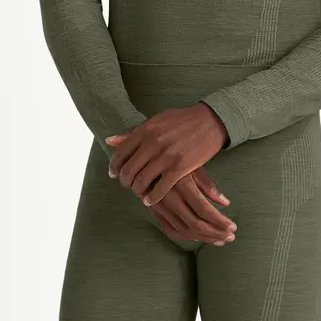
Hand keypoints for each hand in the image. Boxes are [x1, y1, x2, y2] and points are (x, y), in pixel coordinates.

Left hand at [106, 103, 227, 204]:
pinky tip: (149, 200)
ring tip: (138, 192)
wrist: (210, 121)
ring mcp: (166, 156)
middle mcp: (152, 143)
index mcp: (145, 130)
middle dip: (124, 181)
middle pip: (128, 170)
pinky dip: (152, 198)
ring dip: (137, 190)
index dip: (114, 167)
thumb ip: (133, 132)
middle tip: (126, 185)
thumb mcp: (155, 121)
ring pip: (141, 181)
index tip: (114, 174)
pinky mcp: (180, 168)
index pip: (120, 154)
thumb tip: (109, 141)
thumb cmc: (181, 120)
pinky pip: (160, 189)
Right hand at [145, 168, 236, 245]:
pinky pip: (171, 230)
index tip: (233, 227)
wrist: (144, 159)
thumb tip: (226, 203)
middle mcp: (170, 199)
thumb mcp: (192, 164)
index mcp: (182, 185)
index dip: (220, 221)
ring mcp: (161, 207)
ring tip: (220, 240)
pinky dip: (186, 237)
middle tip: (230, 237)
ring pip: (185, 230)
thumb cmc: (173, 158)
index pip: (204, 210)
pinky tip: (199, 238)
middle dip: (215, 233)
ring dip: (204, 238)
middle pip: (196, 224)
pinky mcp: (155, 211)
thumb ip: (208, 184)